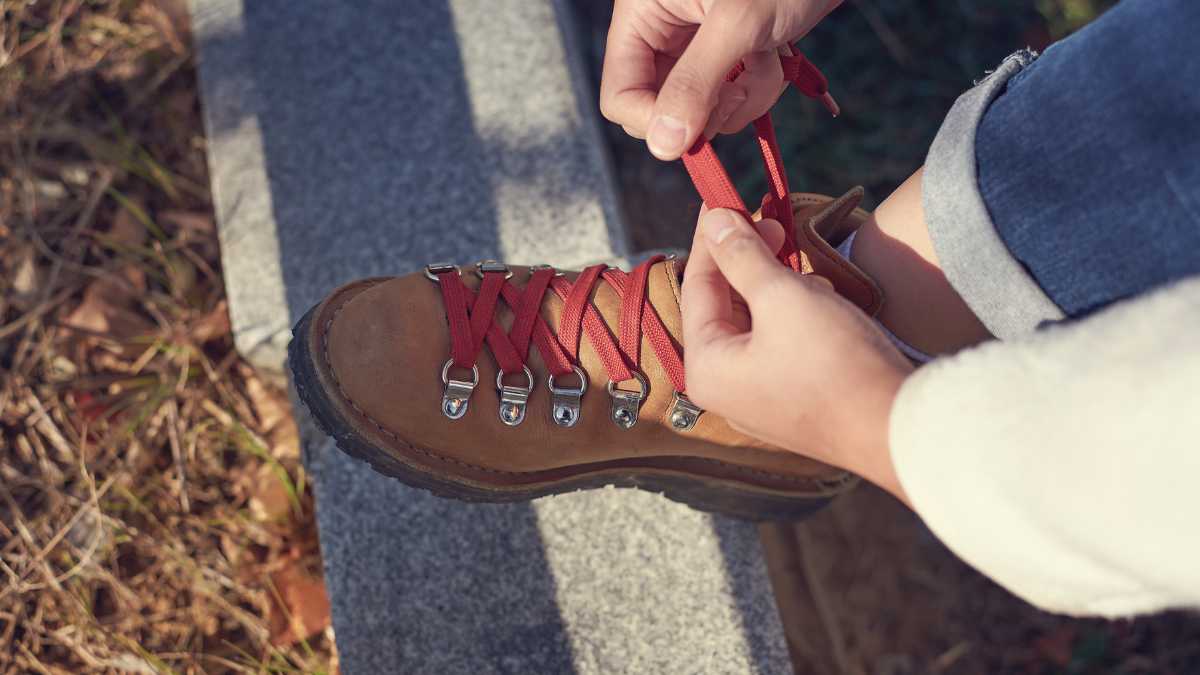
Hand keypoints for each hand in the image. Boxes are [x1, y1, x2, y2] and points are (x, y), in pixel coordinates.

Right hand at [600, 0, 840, 159]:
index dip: (654, 122)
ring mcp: (695, 49)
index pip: (620, 96)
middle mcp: (662, 33)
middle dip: (709, 107)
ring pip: (702, 112)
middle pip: (662, 110)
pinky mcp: (727, 58)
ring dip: (743, 96)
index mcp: (642, 14)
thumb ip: (696, 83)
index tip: (696, 129)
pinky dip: (758, 88)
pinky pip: (731, 102)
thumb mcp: (737, 24)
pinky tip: (774, 56)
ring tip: (765, 56)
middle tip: (739, 83)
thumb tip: (664, 145)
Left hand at [681, 207, 913, 501]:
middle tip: (772, 222)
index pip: (697, 286)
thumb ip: (742, 256)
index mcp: (707, 369)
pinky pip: (781, 343)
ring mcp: (760, 397)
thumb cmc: (835, 363)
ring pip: (756, 322)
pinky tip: (823, 298)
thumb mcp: (783, 296)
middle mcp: (725, 389)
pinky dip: (796, 313)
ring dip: (777, 285)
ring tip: (803, 266)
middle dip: (749, 260)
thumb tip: (713, 221)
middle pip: (724, 305)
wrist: (899, 425)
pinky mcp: (795, 399)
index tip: (723, 198)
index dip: (712, 237)